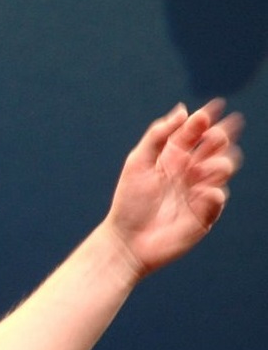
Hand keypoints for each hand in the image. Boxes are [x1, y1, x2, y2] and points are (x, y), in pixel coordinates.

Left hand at [103, 99, 243, 278]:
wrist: (127, 239)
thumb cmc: (129, 201)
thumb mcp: (138, 162)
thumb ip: (158, 136)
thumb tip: (183, 110)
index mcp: (172, 156)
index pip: (194, 132)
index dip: (204, 120)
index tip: (211, 110)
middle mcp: (189, 170)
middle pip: (215, 147)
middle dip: (219, 137)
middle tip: (214, 136)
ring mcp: (199, 191)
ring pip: (223, 168)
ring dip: (218, 163)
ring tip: (201, 168)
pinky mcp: (205, 214)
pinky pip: (218, 198)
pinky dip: (213, 192)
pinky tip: (203, 192)